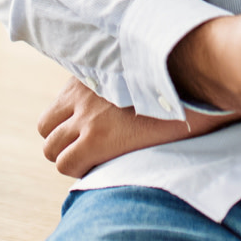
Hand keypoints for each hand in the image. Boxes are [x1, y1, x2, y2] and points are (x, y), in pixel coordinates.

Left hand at [37, 78, 240, 177]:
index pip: (59, 105)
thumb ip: (120, 80)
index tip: (90, 130)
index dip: (70, 123)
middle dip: (63, 141)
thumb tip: (123, 92)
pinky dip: (78, 170)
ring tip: (96, 160)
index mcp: (90, 72)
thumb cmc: (179, 81)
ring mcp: (86, 116)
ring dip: (69, 157)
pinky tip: (102, 166)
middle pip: (46, 127)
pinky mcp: (96, 139)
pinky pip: (66, 163)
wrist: (195, 85)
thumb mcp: (140, 71)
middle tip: (89, 149)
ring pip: (51, 148)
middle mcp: (81, 93)